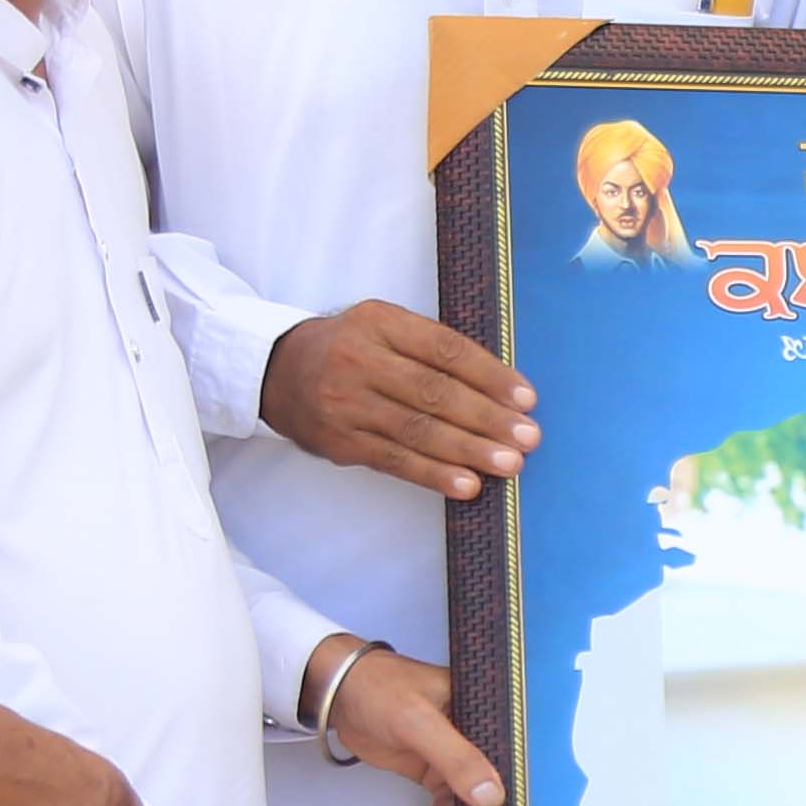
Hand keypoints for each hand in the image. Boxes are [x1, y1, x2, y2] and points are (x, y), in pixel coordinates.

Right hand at [265, 303, 536, 500]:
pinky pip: (394, 460)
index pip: (444, 349)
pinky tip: (466, 484)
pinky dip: (433, 474)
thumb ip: (433, 349)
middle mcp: (359, 359)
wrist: (277, 370)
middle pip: (433, 392)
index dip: (489, 375)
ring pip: (416, 430)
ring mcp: (345, 403)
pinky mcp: (339, 441)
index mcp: (380, 321)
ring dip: (468, 451)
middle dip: (486, 418)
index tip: (526, 399)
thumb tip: (501, 390)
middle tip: (528, 437)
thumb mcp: (384, 326)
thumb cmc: (351, 348)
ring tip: (509, 464)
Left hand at [314, 643, 501, 805]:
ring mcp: (451, 754)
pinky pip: (438, 803)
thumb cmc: (379, 688)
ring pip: (459, 800)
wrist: (338, 691)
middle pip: (482, 786)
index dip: (502, 792)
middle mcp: (473, 736)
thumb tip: (492, 797)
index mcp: (483, 712)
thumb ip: (456, 758)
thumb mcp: (418, 722)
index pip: (504, 759)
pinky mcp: (431, 768)